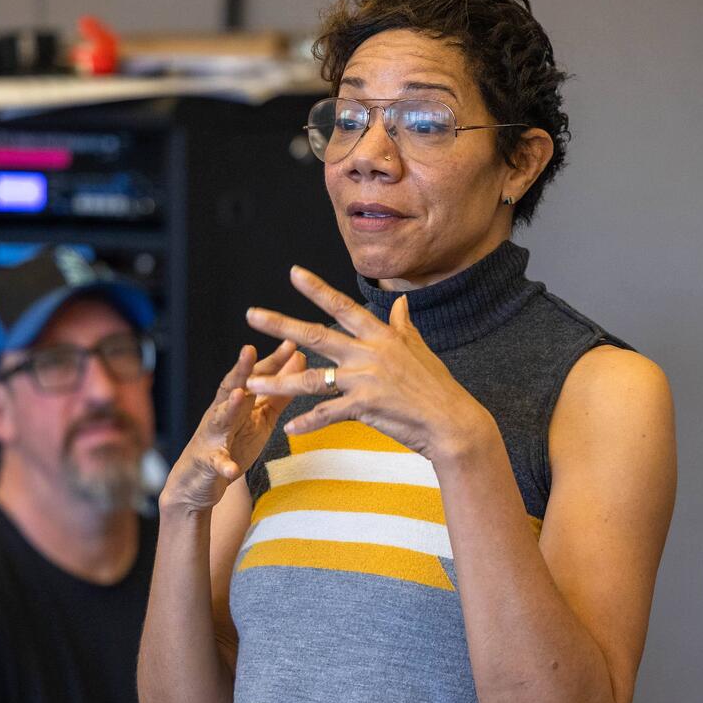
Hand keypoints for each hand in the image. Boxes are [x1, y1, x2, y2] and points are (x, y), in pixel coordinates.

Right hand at [161, 340, 303, 512]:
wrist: (198, 481)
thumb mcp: (259, 417)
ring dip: (229, 407)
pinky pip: (217, 463)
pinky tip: (231, 469)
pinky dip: (223, 465)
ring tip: (239, 396)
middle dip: (240, 370)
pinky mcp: (208, 463)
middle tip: (249, 350)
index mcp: (236, 402)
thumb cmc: (233, 443)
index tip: (290, 343)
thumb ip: (278, 393)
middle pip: (231, 388)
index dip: (271, 360)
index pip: (254, 377)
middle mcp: (221, 413)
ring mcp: (213, 437)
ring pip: (219, 419)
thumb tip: (298, 360)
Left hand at [244, 266, 492, 462]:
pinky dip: (308, 423)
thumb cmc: (436, 386)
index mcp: (380, 336)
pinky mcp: (365, 407)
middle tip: (251, 314)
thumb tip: (401, 301)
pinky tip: (289, 428)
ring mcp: (365, 380)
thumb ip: (403, 325)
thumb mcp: (419, 349)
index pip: (343, 306)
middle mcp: (369, 353)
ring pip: (312, 379)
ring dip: (279, 381)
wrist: (451, 421)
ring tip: (252, 383)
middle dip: (281, 325)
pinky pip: (328, 414)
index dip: (317, 289)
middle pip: (316, 336)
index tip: (293, 274)